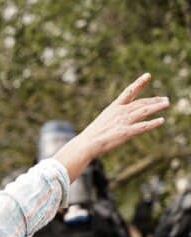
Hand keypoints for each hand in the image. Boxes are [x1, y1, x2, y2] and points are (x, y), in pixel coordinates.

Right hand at [54, 73, 168, 180]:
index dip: (139, 83)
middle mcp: (120, 112)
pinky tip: (161, 120)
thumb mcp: (104, 120)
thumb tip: (123, 117)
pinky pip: (143, 126)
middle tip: (165, 99)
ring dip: (157, 106)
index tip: (148, 75)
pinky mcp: (126, 132)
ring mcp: (123, 121)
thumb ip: (116, 117)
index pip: (129, 92)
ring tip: (167, 103)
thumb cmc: (93, 134)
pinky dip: (153, 123)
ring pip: (144, 111)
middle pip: (141, 102)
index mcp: (113, 107)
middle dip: (154, 99)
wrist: (86, 144)